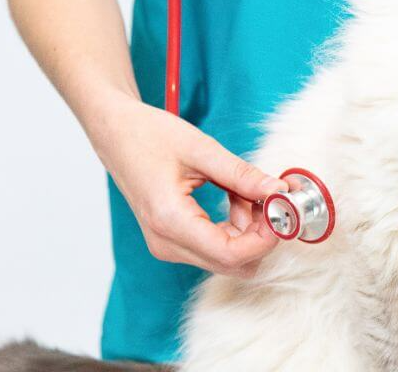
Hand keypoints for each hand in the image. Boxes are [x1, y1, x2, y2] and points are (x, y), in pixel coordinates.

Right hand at [85, 97, 286, 277]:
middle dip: (260, 235)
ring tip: (245, 190)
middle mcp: (166, 243)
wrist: (115, 133)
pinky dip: (234, 228)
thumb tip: (279, 191)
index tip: (282, 210)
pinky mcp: (172, 240)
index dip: (265, 238)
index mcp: (169, 220)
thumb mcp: (201, 149)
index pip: (230, 254)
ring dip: (248, 230)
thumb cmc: (149, 135)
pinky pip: (214, 248)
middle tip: (269, 199)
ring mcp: (167, 245)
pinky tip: (234, 198)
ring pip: (227, 258)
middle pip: (232, 264)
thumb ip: (242, 175)